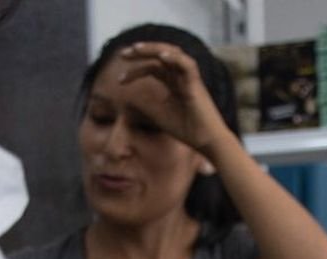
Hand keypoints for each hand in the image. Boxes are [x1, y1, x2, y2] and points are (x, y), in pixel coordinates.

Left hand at [116, 42, 231, 155]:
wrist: (206, 142)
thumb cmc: (187, 130)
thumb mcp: (159, 116)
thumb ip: (146, 106)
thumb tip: (127, 100)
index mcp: (173, 83)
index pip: (153, 68)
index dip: (135, 71)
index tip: (119, 80)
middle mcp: (181, 77)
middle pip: (161, 55)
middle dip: (142, 52)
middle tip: (123, 54)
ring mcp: (189, 79)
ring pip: (173, 53)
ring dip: (154, 49)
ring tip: (137, 48)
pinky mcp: (197, 85)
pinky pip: (187, 65)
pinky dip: (175, 58)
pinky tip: (161, 57)